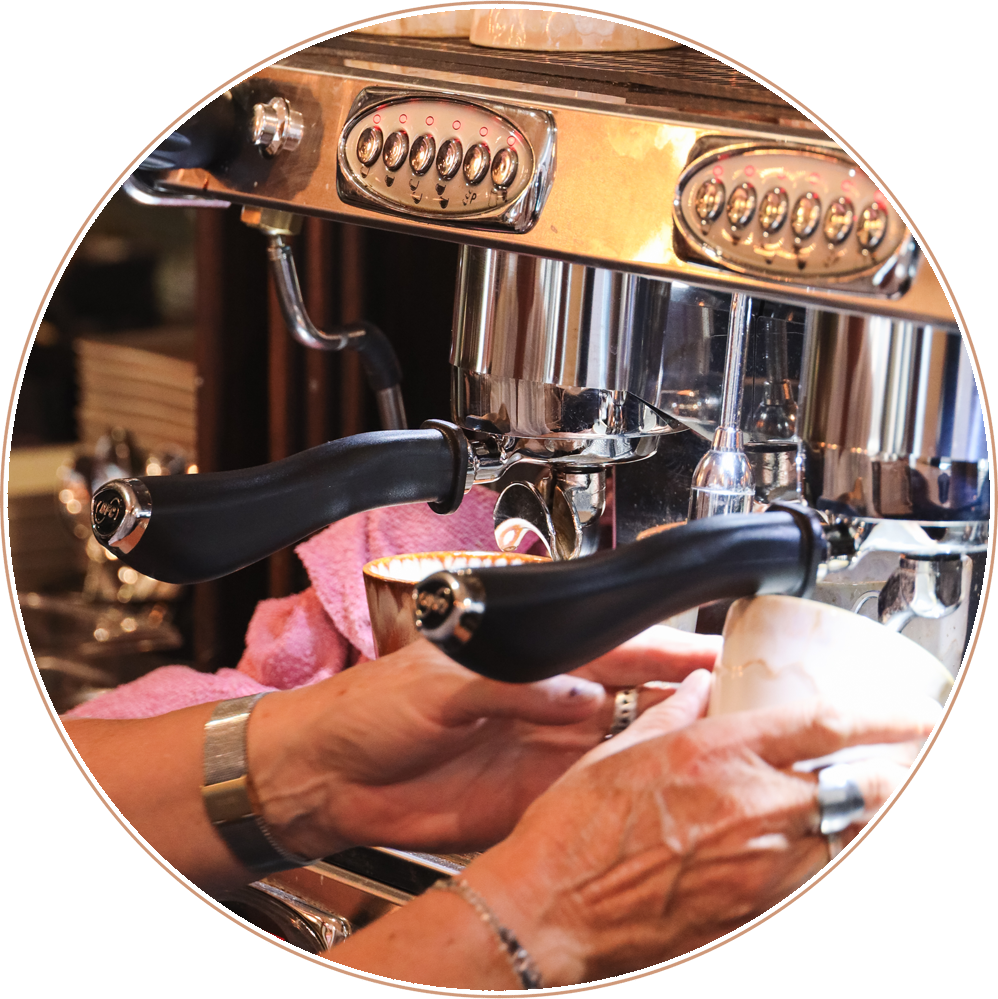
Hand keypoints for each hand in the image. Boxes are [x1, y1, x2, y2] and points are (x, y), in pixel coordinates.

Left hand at [247, 628, 719, 858]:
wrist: (331, 774)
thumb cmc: (370, 705)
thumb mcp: (439, 678)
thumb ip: (512, 684)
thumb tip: (578, 695)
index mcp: (526, 655)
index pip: (612, 644)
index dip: (668, 645)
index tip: (718, 647)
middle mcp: (545, 696)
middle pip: (635, 690)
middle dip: (688, 690)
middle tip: (746, 696)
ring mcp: (544, 746)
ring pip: (625, 741)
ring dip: (671, 739)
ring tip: (726, 738)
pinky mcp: (535, 795)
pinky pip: (595, 790)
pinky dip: (632, 788)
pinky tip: (667, 786)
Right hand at [460, 672, 937, 984]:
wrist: (552, 909)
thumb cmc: (574, 831)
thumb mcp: (619, 752)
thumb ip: (671, 713)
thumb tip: (697, 686)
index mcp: (718, 754)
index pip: (828, 724)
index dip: (887, 716)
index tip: (920, 713)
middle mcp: (752, 807)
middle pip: (864, 788)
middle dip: (909, 773)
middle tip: (929, 759)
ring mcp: (761, 869)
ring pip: (855, 842)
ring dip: (880, 822)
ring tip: (891, 804)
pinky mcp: (756, 915)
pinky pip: (821, 887)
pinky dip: (840, 865)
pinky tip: (841, 854)